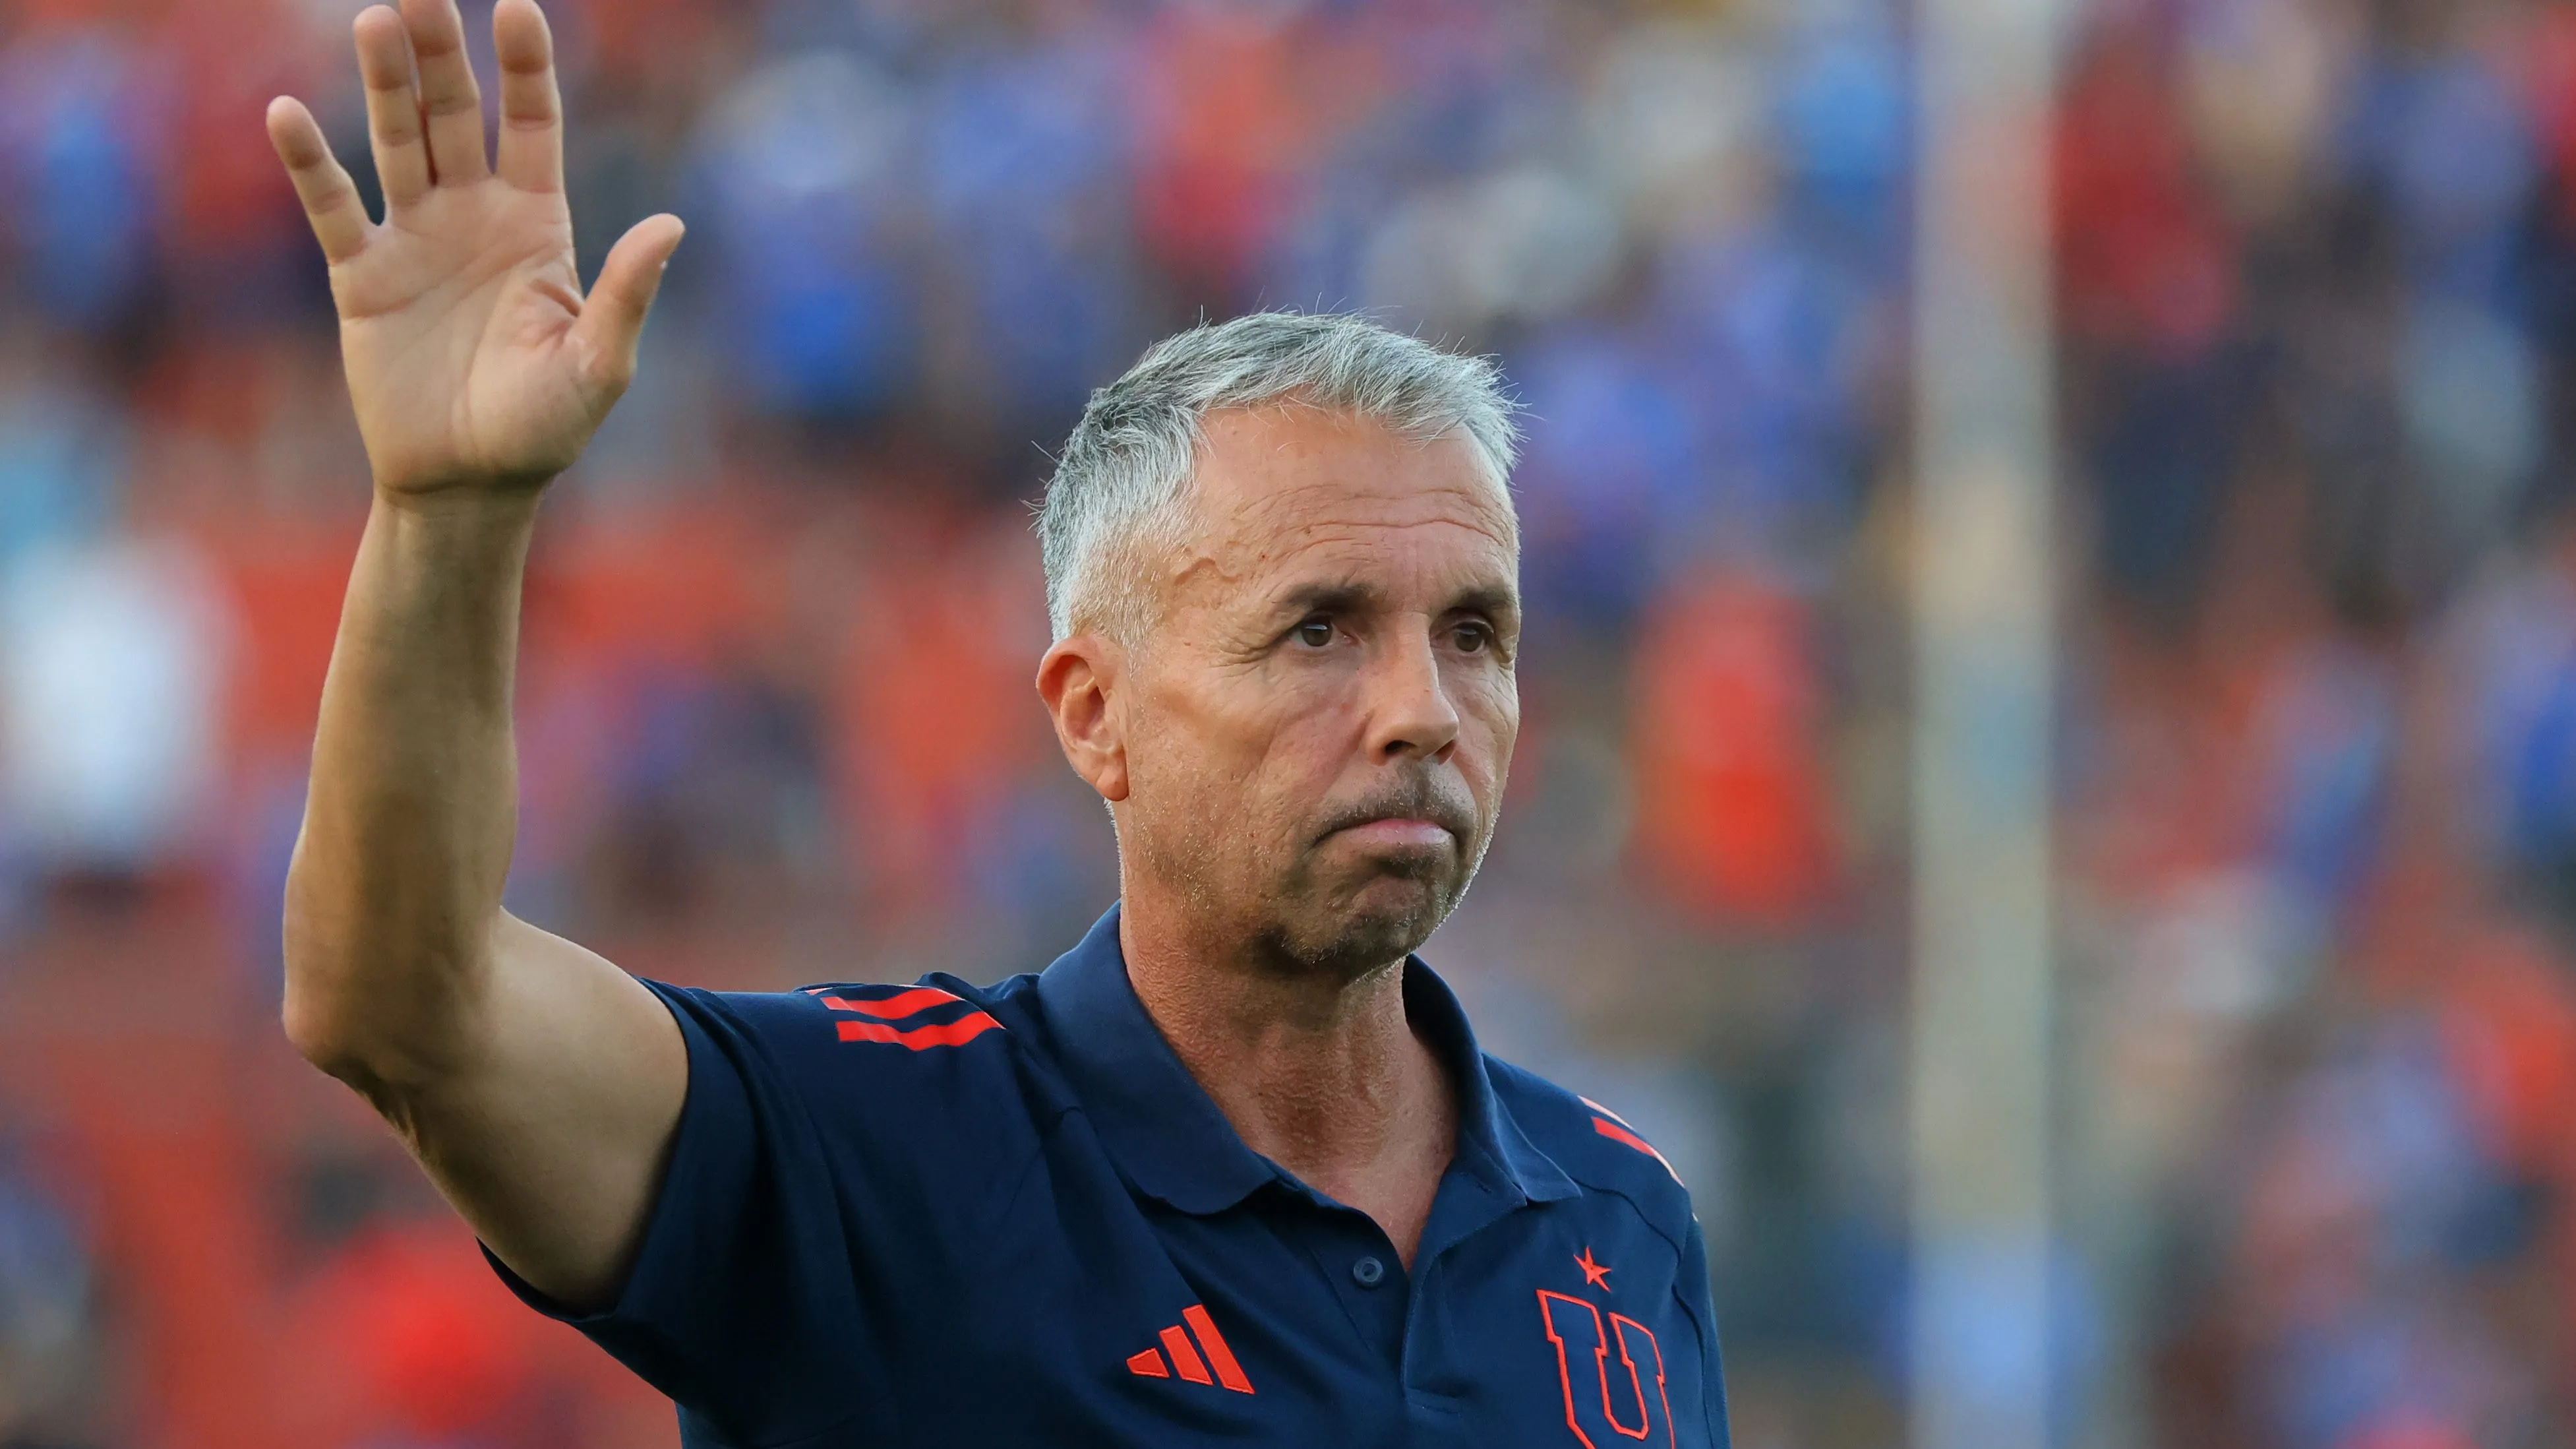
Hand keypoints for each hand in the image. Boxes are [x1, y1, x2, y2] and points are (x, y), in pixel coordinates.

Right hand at [266, 0, 683, 498]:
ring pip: (397, 141)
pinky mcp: (362, 275)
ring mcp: (415, 238)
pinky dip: (310, 163)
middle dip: (442, 51)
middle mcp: (473, 215)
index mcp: (537, 225)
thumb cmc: (544, 428)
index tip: (517, 6)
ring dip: (385, 83)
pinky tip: (287, 112)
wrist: (469, 483)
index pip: (533, 125)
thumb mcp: (600, 365)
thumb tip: (670, 225)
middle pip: (456, 113)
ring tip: (376, 20)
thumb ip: (628, 294)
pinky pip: (332, 207)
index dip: (526, 68)